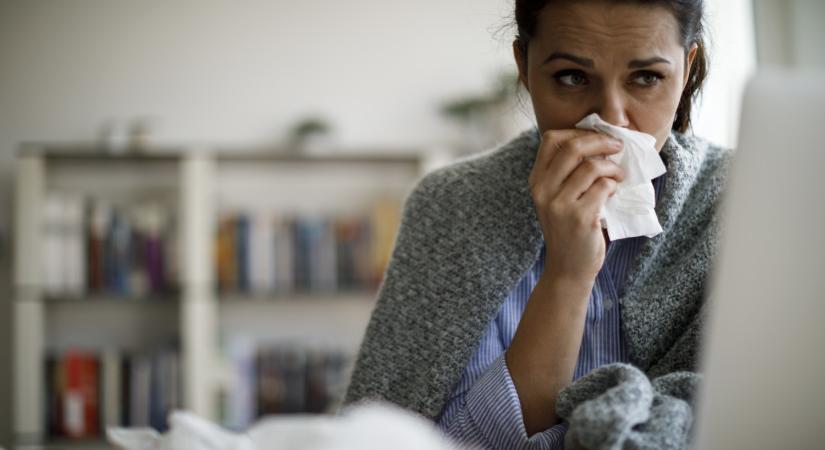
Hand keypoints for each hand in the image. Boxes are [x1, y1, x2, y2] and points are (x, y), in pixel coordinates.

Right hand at [529, 129, 624, 283]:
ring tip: (618, 176)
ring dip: (612, 168)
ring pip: (592, 166)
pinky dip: (614, 186)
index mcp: (537, 181)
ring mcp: (560, 204)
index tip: (596, 136)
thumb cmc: (569, 229)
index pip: (551, 139)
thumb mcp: (557, 198)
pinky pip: (603, 187)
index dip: (577, 131)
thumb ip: (567, 173)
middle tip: (617, 146)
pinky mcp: (579, 217)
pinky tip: (614, 193)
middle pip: (573, 147)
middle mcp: (543, 190)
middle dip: (601, 141)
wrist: (568, 268)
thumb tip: (599, 140)